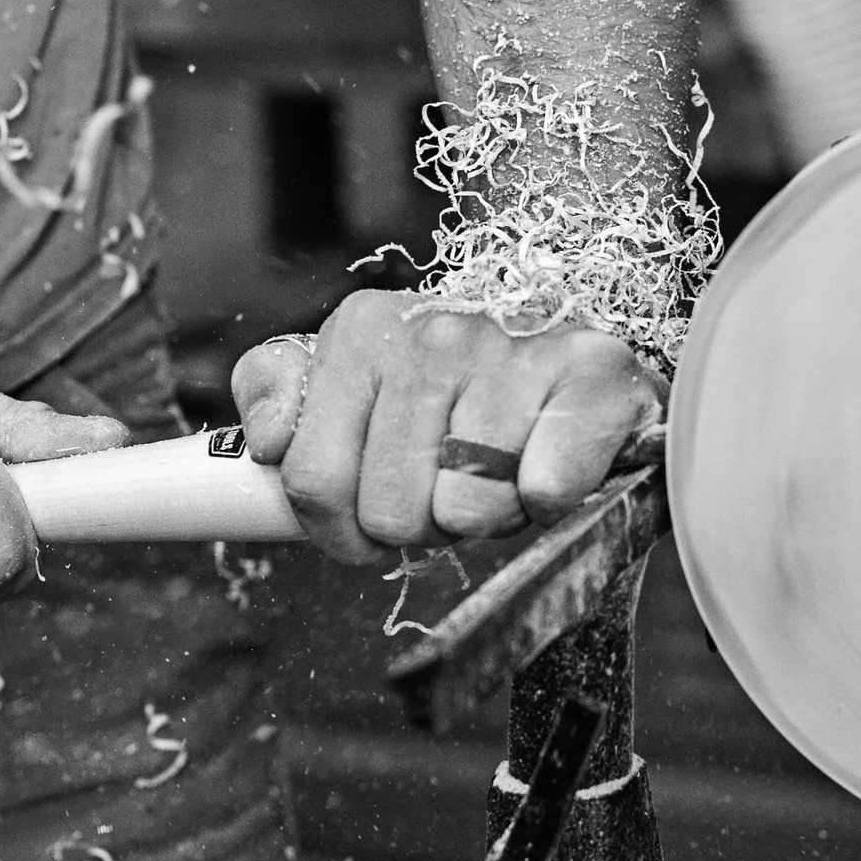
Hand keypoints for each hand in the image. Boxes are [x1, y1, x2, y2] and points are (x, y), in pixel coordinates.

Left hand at [230, 290, 661, 565]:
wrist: (582, 350)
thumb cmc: (458, 384)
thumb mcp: (352, 374)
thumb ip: (278, 393)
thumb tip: (266, 438)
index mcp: (363, 332)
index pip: (312, 483)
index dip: (341, 528)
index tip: (371, 513)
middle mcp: (438, 332)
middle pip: (389, 512)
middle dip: (422, 522)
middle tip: (453, 484)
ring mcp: (516, 350)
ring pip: (467, 513)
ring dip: (489, 515)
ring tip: (504, 469)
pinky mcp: (594, 377)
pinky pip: (545, 491)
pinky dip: (550, 500)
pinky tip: (551, 459)